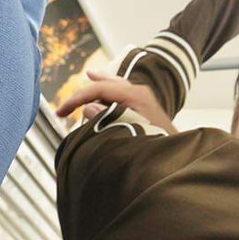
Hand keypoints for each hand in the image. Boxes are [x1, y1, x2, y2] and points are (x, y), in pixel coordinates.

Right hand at [55, 69, 177, 132]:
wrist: (178, 157)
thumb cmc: (155, 144)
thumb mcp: (127, 130)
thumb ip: (107, 118)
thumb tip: (88, 107)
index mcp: (135, 95)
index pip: (99, 89)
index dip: (77, 98)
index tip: (61, 112)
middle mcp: (140, 93)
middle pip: (109, 82)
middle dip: (93, 84)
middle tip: (79, 86)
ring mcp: (144, 101)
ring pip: (117, 88)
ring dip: (102, 90)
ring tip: (90, 86)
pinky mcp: (146, 111)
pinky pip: (123, 98)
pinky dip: (111, 96)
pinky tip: (107, 100)